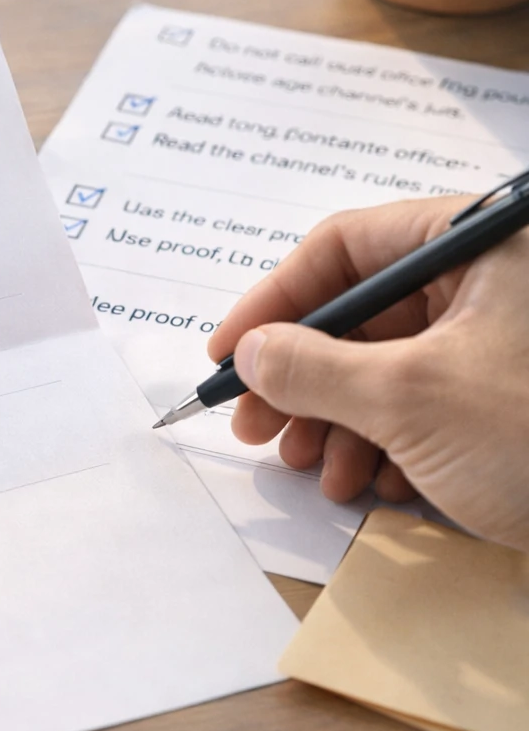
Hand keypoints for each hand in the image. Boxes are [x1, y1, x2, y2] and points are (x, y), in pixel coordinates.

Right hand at [208, 195, 528, 550]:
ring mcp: (509, 341)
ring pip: (390, 363)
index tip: (230, 352)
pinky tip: (373, 485)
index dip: (276, 300)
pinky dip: (388, 442)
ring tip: (316, 471)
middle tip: (256, 429)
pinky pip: (429, 400)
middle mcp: (499, 281)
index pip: (349, 245)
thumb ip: (314, 369)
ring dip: (338, 421)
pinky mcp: (516, 397)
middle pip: (364, 311)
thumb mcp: (412, 400)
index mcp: (486, 244)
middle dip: (303, 378)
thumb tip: (253, 354)